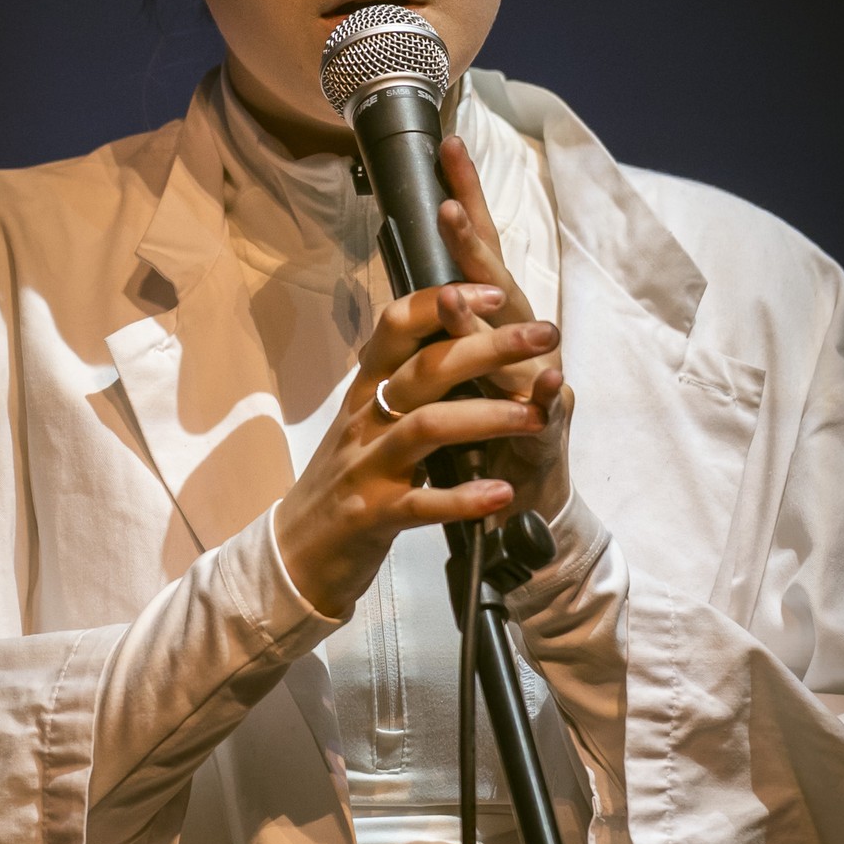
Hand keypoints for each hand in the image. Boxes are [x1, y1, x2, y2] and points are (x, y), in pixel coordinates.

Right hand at [273, 283, 560, 616]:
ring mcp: (366, 466)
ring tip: (535, 417)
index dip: (443, 301)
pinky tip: (502, 493)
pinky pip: (422, 502)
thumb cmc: (346, 480)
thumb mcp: (366, 420)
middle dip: (490, 346)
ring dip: (487, 415)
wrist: (298, 553)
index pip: (396, 325)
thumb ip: (402, 379)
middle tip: (545, 336)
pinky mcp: (373, 515)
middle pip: (426, 367)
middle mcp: (364, 419)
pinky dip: (464, 497)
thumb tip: (450, 331)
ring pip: (427, 425)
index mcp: (366, 390)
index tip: (495, 290)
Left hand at [435, 134, 572, 525]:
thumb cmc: (488, 429)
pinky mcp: (549, 432)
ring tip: (460, 298)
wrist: (524, 497)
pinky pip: (549, 414)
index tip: (446, 147)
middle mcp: (522, 343)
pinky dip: (547, 400)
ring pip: (516, 347)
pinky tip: (548, 383)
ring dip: (489, 323)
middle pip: (499, 284)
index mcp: (494, 324)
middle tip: (446, 210)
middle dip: (473, 247)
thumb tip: (426, 266)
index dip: (466, 201)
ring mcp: (540, 384)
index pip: (477, 254)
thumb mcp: (462, 368)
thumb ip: (452, 321)